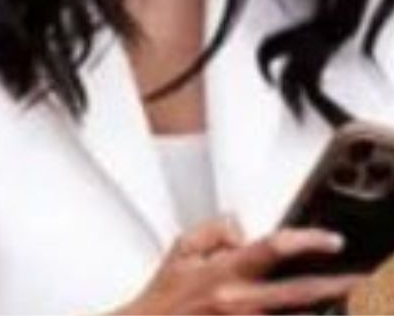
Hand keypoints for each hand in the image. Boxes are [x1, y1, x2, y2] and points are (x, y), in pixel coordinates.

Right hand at [114, 215, 361, 314]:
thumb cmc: (163, 299)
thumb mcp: (180, 251)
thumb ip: (214, 230)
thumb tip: (241, 226)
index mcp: (224, 272)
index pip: (273, 247)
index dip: (308, 240)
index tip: (333, 240)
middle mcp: (239, 302)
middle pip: (302, 292)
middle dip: (341, 285)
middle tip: (369, 281)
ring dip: (328, 311)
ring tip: (355, 304)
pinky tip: (320, 315)